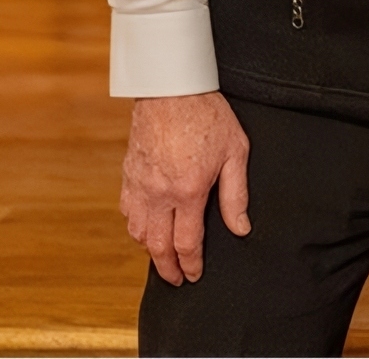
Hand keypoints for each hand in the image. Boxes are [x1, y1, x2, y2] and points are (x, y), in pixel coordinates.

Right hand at [120, 92, 250, 284]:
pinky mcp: (128, 175)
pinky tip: (147, 227)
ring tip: (163, 256)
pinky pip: (127, 212)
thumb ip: (236, 194)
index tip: (194, 276)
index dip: (191, 264)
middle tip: (176, 280)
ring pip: (138, 232)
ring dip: (149, 249)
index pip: (187, 242)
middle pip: (157, 246)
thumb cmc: (209, 116)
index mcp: (188, 191)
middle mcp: (159, 194)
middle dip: (167, 268)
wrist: (172, 88)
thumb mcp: (236, 152)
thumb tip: (240, 228)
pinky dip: (136, 227)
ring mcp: (139, 185)